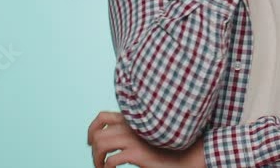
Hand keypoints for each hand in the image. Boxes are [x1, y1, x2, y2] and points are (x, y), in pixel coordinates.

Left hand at [87, 111, 204, 167]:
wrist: (188, 153)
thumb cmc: (170, 146)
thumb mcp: (149, 133)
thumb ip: (134, 131)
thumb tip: (116, 139)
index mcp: (132, 118)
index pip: (102, 117)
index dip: (92, 129)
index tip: (90, 141)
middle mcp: (130, 125)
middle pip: (97, 133)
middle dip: (93, 150)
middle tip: (97, 162)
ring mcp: (133, 138)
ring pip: (100, 146)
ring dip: (97, 160)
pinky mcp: (137, 153)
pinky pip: (111, 161)